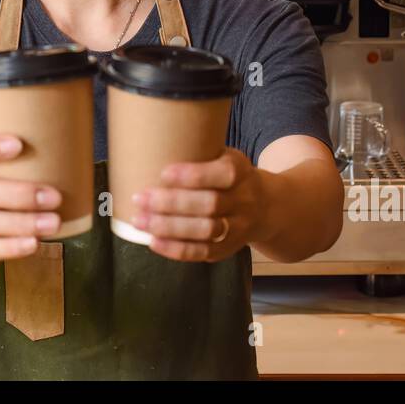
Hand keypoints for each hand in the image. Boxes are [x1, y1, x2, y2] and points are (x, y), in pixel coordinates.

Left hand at [131, 148, 265, 262]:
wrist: (264, 207)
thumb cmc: (228, 177)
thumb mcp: (223, 158)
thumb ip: (198, 155)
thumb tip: (149, 151)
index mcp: (242, 171)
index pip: (223, 174)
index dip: (194, 175)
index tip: (163, 173)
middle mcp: (244, 200)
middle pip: (210, 204)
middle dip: (171, 203)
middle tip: (139, 198)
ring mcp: (239, 227)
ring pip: (205, 231)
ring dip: (169, 227)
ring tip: (140, 220)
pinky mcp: (229, 248)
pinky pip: (203, 252)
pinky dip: (176, 249)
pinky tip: (154, 241)